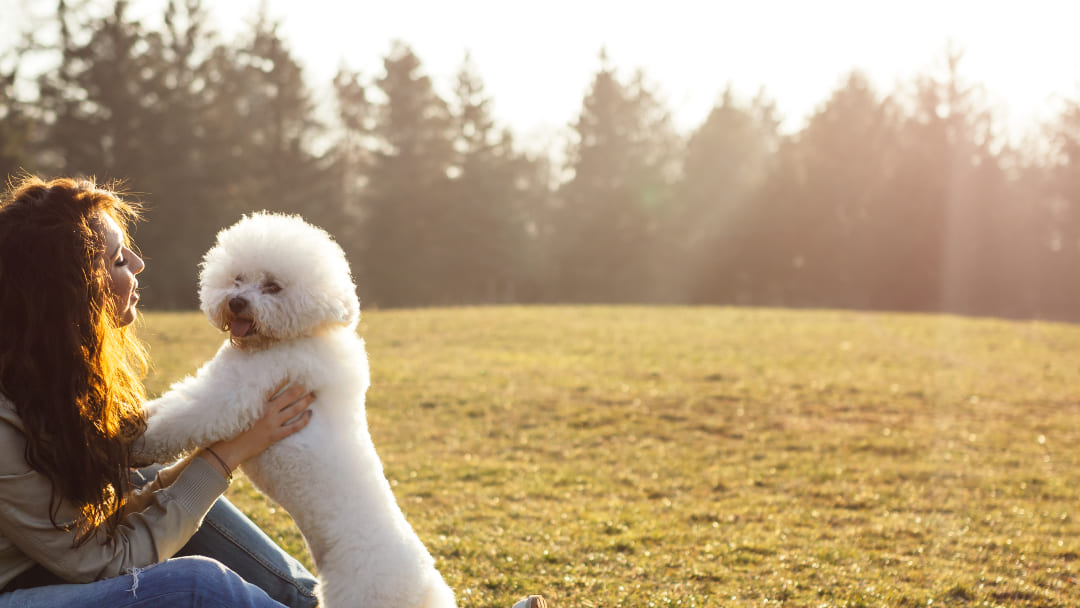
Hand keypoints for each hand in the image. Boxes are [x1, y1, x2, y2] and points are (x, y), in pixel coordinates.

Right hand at [198, 379, 314, 477]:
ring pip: (294, 409)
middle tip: (308, 383)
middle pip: (288, 396)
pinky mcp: (274, 436)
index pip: (274, 386)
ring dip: (305, 401)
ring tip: (313, 395)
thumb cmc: (228, 428)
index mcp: (257, 403)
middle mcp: (267, 411)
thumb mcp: (235, 409)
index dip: (285, 379)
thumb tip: (248, 389)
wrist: (228, 448)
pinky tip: (310, 414)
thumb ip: (245, 399)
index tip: (293, 373)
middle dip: (300, 388)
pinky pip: (294, 427)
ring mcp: (272, 424)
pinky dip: (304, 420)